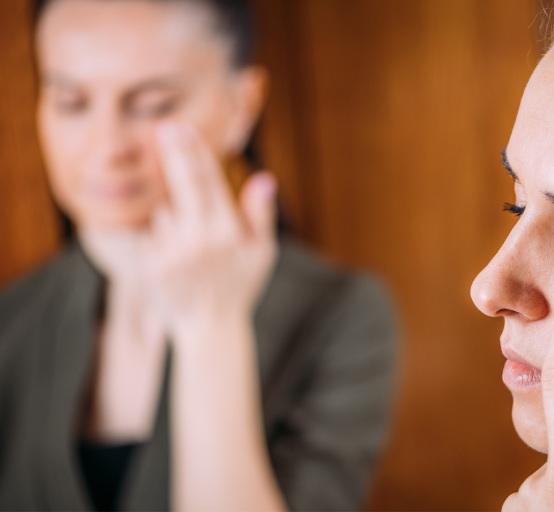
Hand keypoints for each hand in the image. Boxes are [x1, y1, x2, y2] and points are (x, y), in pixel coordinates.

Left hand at [148, 122, 277, 332]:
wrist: (209, 327)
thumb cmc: (240, 286)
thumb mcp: (262, 254)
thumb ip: (261, 214)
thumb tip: (264, 178)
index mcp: (228, 233)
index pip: (209, 183)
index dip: (197, 153)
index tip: (185, 129)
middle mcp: (199, 239)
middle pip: (184, 185)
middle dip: (175, 154)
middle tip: (167, 129)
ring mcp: (173, 251)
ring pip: (167, 211)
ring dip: (176, 214)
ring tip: (194, 246)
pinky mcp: (153, 263)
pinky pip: (155, 233)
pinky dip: (165, 235)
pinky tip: (180, 256)